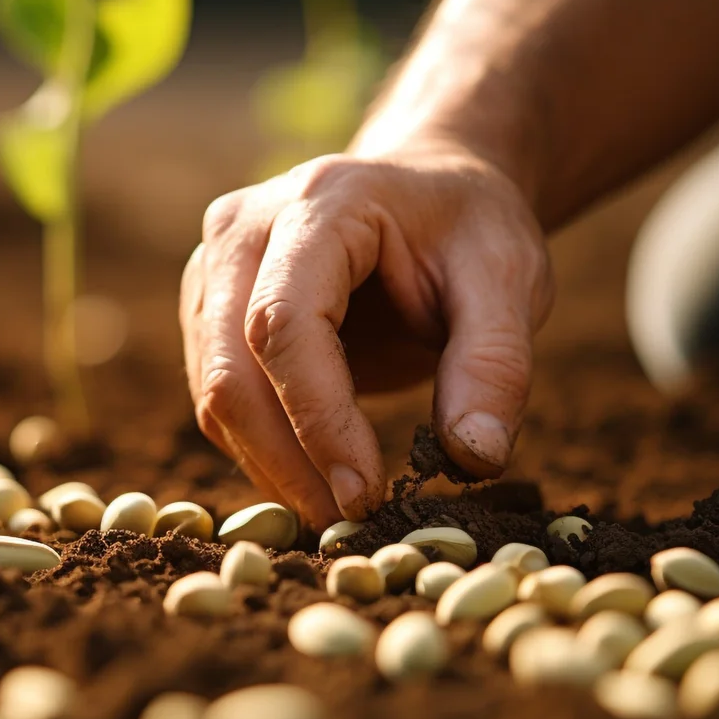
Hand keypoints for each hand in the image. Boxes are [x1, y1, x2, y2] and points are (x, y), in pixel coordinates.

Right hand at [180, 142, 553, 526]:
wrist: (428, 194)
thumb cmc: (468, 230)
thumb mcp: (511, 279)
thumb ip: (496, 364)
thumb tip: (472, 459)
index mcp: (319, 203)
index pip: (284, 323)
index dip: (317, 418)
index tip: (365, 494)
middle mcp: (241, 228)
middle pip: (229, 366)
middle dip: (285, 460)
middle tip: (349, 524)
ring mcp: (212, 270)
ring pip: (213, 393)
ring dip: (270, 466)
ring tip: (341, 509)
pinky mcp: (206, 312)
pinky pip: (217, 400)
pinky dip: (262, 452)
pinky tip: (316, 477)